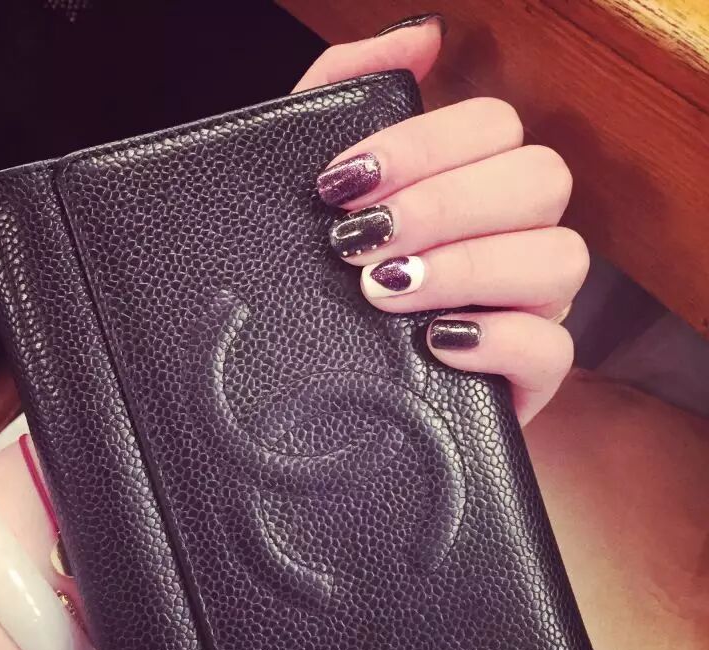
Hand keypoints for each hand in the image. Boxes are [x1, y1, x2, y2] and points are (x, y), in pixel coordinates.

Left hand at [294, 16, 586, 425]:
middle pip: (538, 180)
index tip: (340, 183)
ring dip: (467, 267)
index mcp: (473, 185)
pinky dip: (496, 340)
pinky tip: (433, 341)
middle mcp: (514, 237)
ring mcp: (528, 306)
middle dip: (442, 205)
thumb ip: (351, 91)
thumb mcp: (319, 186)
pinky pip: (554, 350)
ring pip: (560, 259)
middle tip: (359, 240)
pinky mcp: (527, 375)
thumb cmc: (320, 278)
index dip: (421, 144)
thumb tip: (423, 37)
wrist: (314, 388)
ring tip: (383, 289)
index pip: (494, 127)